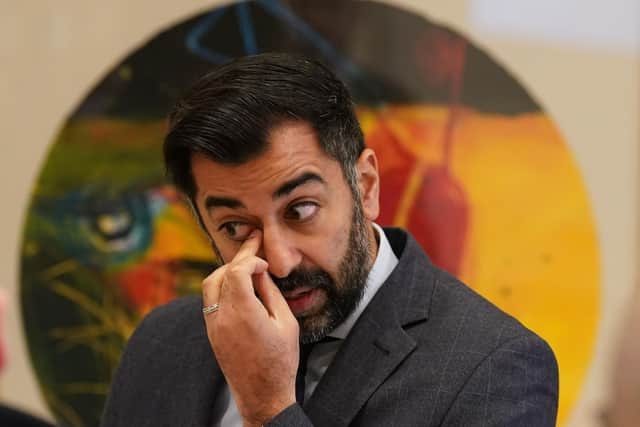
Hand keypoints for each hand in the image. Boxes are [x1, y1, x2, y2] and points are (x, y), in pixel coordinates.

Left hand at [202, 230, 298, 425]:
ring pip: (210, 284)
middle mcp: (223, 318)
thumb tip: (261, 273)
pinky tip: (238, 285)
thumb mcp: (286, 323)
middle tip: (253, 247)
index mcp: (244, 314)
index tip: (263, 262)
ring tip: (245, 265)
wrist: (262, 395)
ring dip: (226, 271)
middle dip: (238, 259)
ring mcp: (213, 326)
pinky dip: (222, 285)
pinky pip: (210, 299)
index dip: (250, 258)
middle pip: (221, 274)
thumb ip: (271, 293)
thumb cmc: (281, 361)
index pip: (237, 271)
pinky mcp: (211, 333)